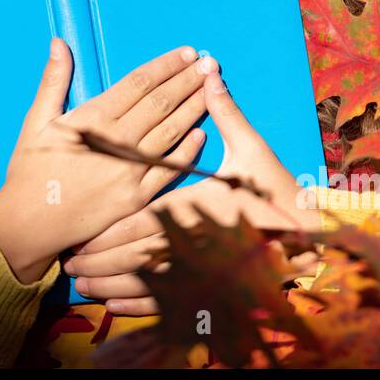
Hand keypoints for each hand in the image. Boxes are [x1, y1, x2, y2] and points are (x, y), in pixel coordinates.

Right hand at [0, 39, 211, 283]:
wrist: (29, 225)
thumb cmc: (30, 172)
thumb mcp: (36, 122)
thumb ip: (53, 81)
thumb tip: (60, 43)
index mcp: (92, 120)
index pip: (138, 83)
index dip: (165, 66)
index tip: (186, 53)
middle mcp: (116, 143)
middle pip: (161, 103)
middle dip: (187, 81)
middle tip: (209, 63)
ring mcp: (129, 172)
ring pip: (171, 132)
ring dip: (194, 108)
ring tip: (211, 89)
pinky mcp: (136, 199)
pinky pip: (169, 170)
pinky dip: (188, 151)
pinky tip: (202, 133)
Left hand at [62, 68, 321, 313]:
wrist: (311, 236)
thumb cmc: (278, 190)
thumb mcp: (252, 149)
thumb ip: (225, 113)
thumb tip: (207, 73)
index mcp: (194, 206)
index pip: (138, 222)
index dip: (104, 230)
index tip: (76, 233)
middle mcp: (192, 242)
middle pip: (132, 256)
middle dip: (98, 260)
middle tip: (68, 263)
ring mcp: (200, 269)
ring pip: (144, 283)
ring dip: (109, 284)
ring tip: (81, 284)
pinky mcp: (210, 288)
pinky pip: (166, 302)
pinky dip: (135, 305)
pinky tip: (111, 305)